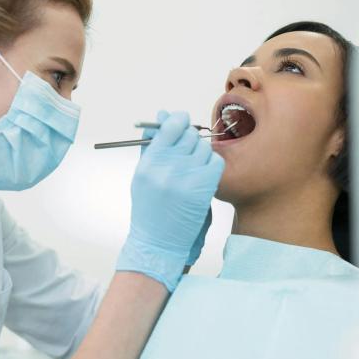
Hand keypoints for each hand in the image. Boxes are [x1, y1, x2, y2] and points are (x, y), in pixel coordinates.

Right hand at [116, 111, 224, 291]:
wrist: (158, 242)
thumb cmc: (150, 209)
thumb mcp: (143, 175)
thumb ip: (152, 145)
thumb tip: (162, 116)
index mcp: (148, 163)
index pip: (169, 127)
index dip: (178, 120)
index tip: (182, 121)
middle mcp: (166, 169)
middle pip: (188, 135)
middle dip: (190, 139)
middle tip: (187, 151)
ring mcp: (186, 179)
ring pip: (203, 148)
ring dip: (201, 154)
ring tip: (192, 168)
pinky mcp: (203, 189)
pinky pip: (215, 162)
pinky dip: (211, 166)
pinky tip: (203, 176)